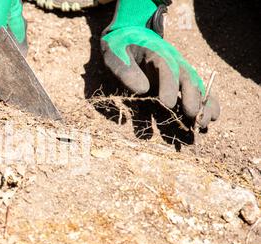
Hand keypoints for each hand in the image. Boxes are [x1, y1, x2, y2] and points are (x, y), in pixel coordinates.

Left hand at [101, 0, 219, 127]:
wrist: (129, 38)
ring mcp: (177, 75)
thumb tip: (143, 89)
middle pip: (187, 79)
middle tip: (192, 115)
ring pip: (195, 89)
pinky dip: (204, 107)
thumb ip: (126, 71)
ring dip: (202, 106)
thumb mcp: (115, 55)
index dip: (168, 85)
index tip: (167, 103)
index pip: (166, 68)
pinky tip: (209, 121)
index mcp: (156, 53)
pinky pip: (195, 95)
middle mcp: (173, 64)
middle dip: (191, 98)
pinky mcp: (177, 85)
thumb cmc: (120, 49)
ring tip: (204, 124)